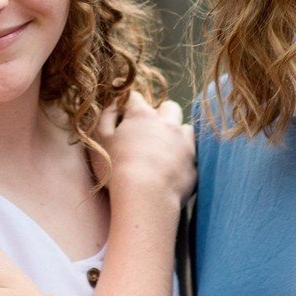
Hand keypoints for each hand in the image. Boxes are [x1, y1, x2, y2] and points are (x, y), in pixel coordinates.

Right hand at [97, 90, 194, 209]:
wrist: (147, 197)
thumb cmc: (117, 169)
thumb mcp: (101, 140)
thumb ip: (106, 117)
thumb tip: (113, 105)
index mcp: (142, 115)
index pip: (135, 98)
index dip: (128, 106)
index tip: (123, 118)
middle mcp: (167, 123)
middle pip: (168, 107)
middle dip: (160, 114)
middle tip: (148, 132)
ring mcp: (184, 142)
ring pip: (184, 128)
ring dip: (175, 134)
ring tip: (163, 151)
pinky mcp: (194, 162)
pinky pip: (192, 152)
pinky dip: (184, 155)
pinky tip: (173, 167)